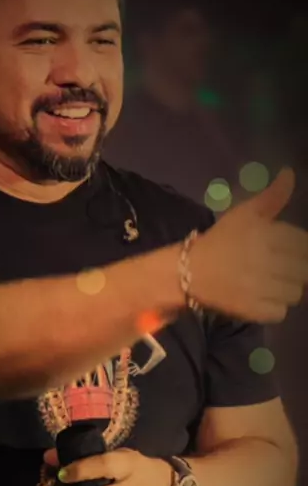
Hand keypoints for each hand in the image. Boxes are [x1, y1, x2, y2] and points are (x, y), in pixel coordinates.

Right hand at [191, 168, 307, 322]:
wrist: (189, 272)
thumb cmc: (220, 240)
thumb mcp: (245, 214)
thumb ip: (273, 197)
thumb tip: (290, 173)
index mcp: (268, 235)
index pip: (304, 244)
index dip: (298, 249)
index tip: (285, 252)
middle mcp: (268, 261)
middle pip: (304, 270)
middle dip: (294, 270)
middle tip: (277, 269)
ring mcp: (262, 288)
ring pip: (295, 293)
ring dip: (285, 289)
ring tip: (269, 285)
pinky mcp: (255, 311)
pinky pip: (281, 312)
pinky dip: (274, 308)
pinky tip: (261, 299)